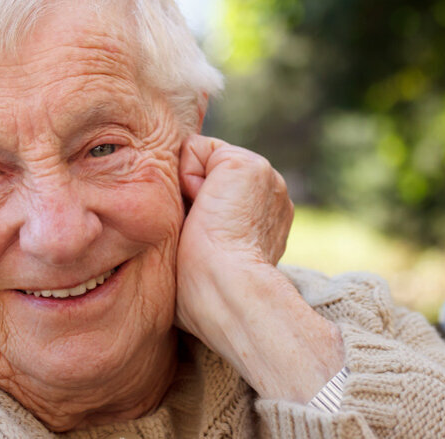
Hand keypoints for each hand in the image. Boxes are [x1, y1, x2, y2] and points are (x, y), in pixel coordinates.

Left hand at [176, 135, 343, 401]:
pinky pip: (194, 148)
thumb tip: (174, 230)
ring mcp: (266, 177)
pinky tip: (204, 207)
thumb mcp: (204, 262)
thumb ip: (201, 238)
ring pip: (201, 161)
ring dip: (191, 192)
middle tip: (202, 236)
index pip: (218, 194)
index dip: (195, 212)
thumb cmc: (206, 296)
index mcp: (263, 221)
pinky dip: (187, 177)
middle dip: (194, 199)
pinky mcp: (248, 164)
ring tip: (205, 224)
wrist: (227, 292)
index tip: (203, 245)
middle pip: (208, 174)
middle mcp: (271, 196)